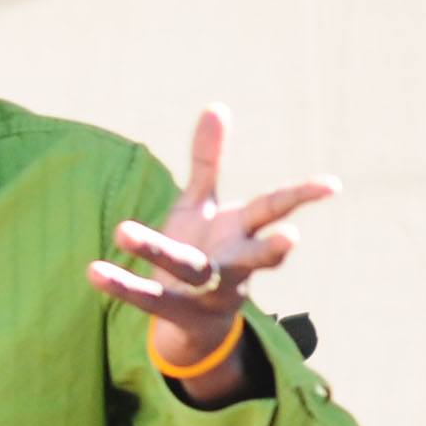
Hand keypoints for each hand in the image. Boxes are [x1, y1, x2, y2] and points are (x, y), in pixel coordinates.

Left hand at [92, 106, 332, 400]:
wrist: (192, 319)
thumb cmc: (205, 249)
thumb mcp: (202, 204)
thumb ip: (207, 162)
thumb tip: (216, 106)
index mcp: (243, 232)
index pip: (276, 208)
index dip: (304, 195)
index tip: (332, 185)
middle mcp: (233, 264)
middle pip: (255, 255)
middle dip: (273, 249)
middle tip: (294, 240)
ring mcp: (206, 291)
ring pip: (190, 271)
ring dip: (158, 251)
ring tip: (122, 229)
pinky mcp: (174, 312)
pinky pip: (147, 298)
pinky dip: (121, 285)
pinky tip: (92, 270)